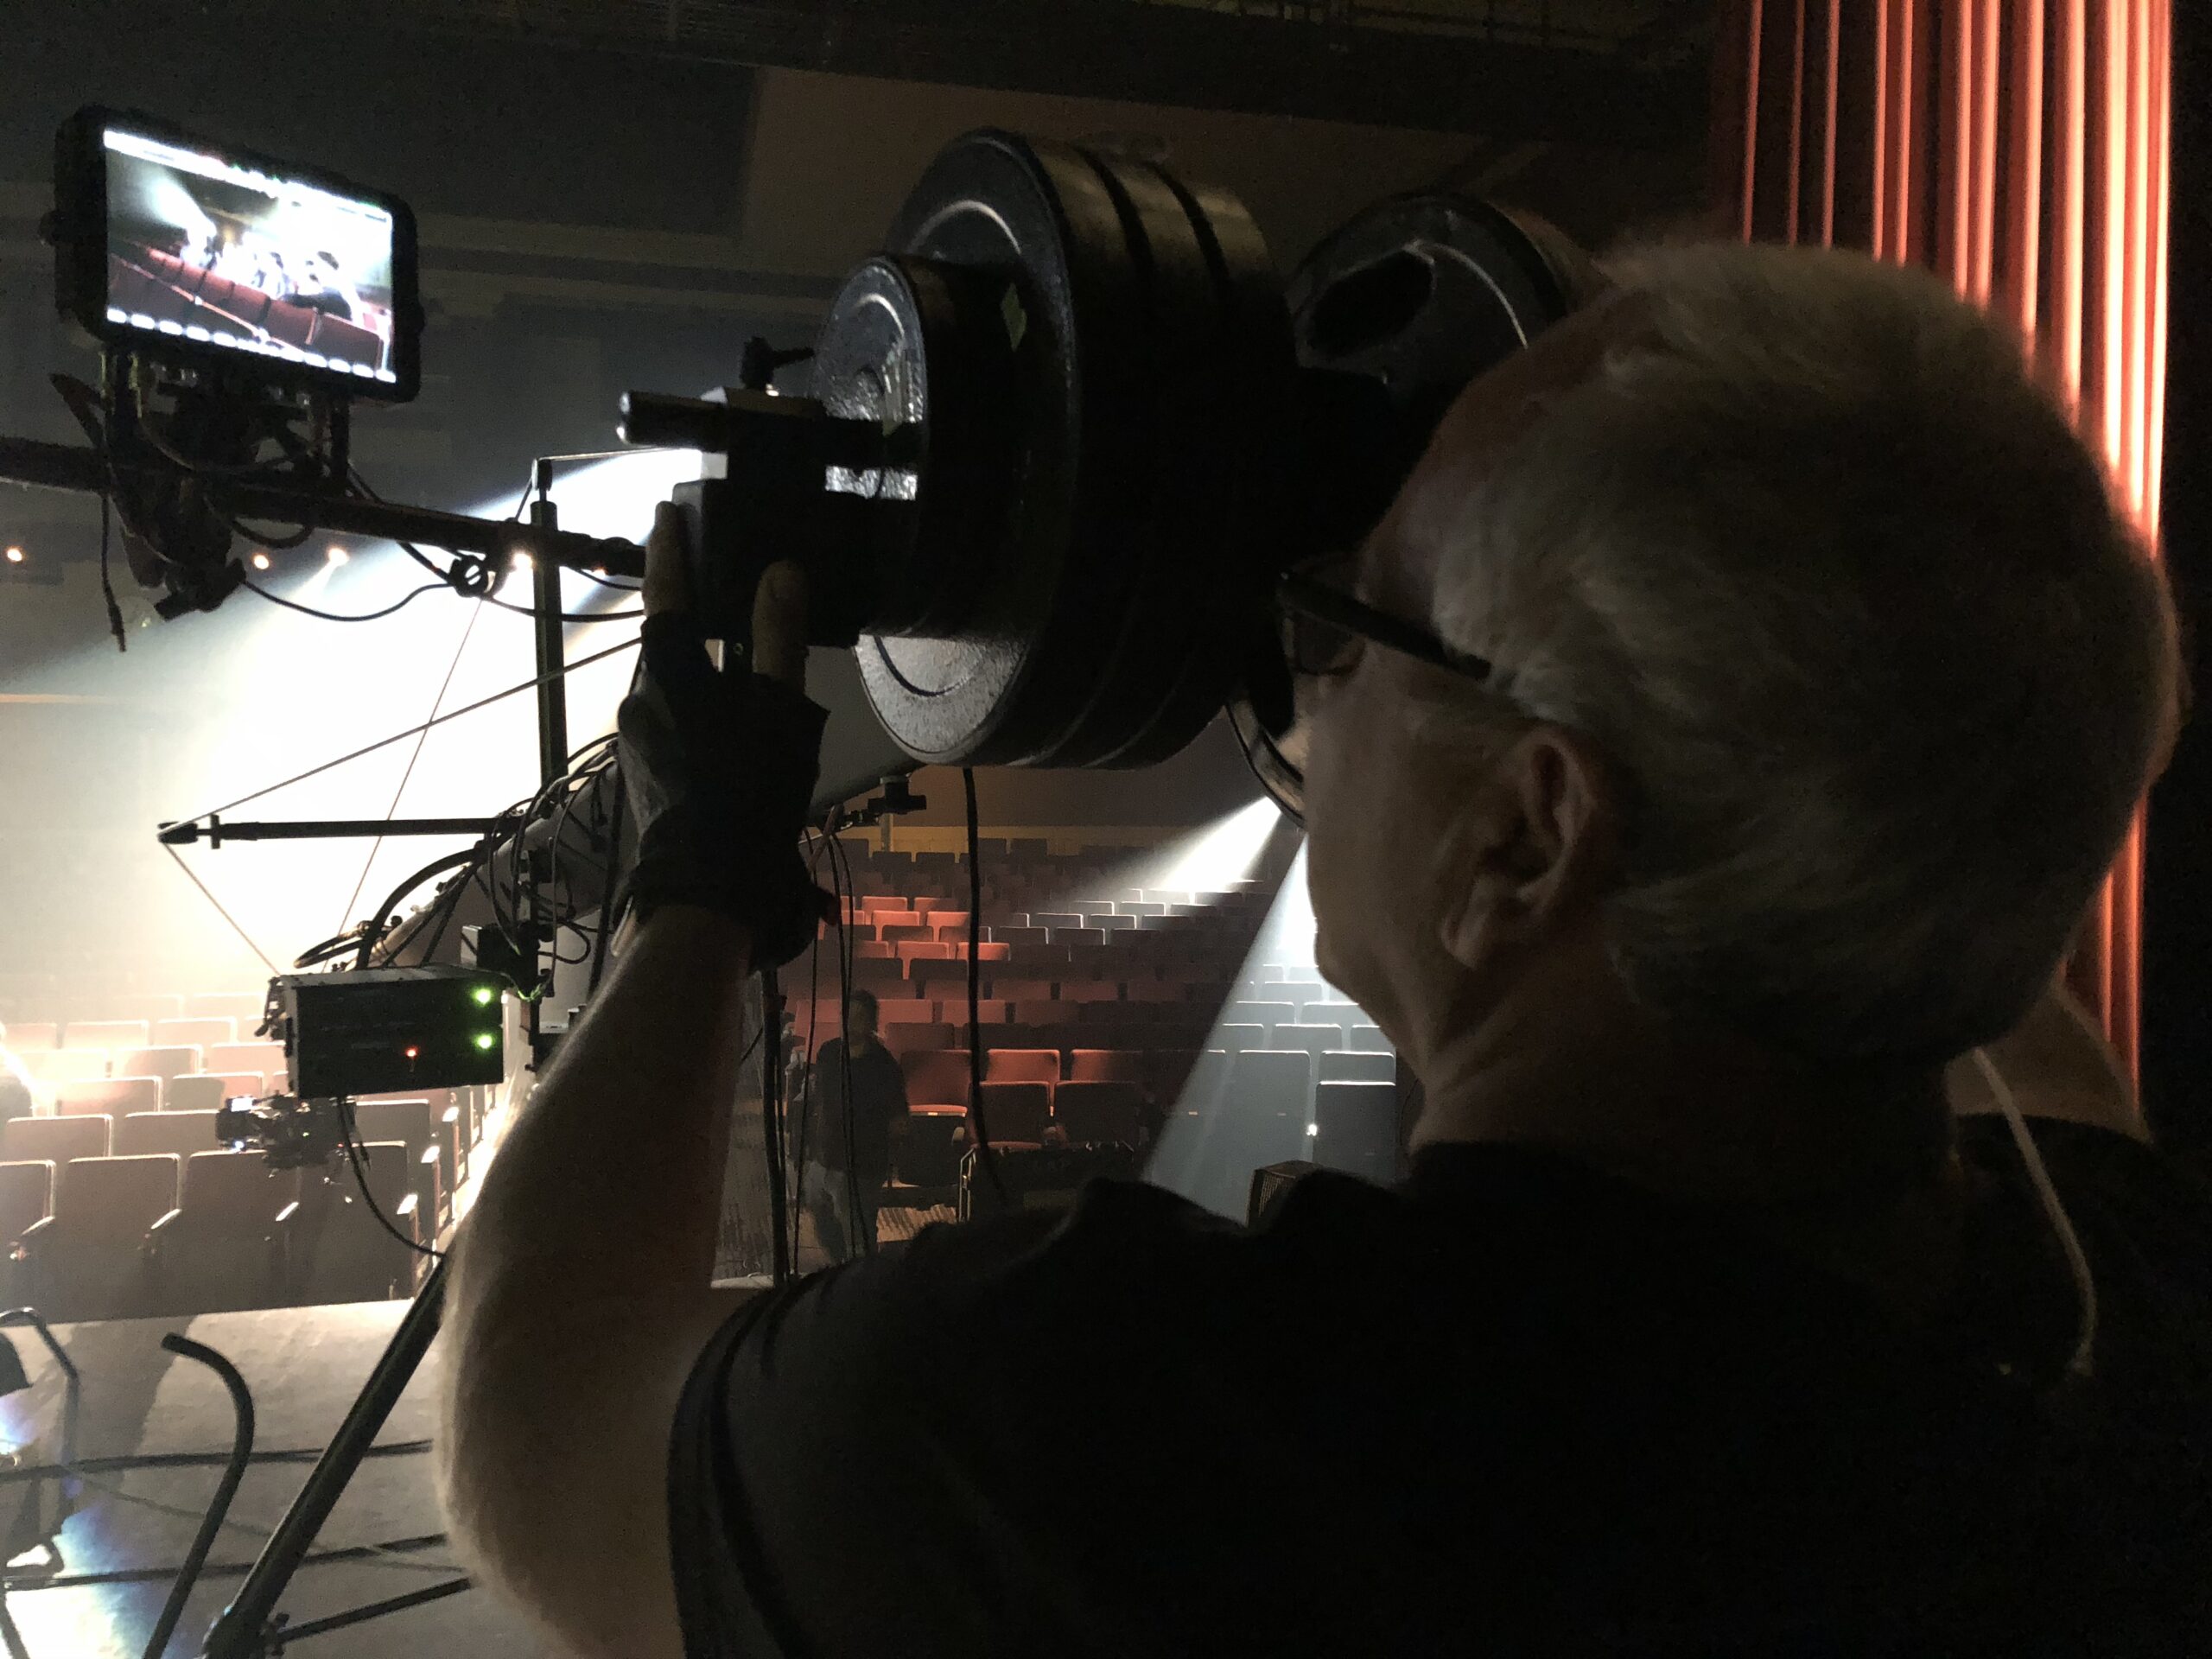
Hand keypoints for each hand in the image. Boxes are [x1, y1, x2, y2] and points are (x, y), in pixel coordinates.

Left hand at [617, 502, 834, 964]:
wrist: (707, 886)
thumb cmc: (747, 792)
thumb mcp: (778, 710)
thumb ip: (778, 638)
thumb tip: (781, 570)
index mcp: (669, 673)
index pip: (665, 592)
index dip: (670, 551)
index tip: (667, 513)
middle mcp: (638, 700)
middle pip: (667, 643)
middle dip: (691, 618)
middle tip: (719, 589)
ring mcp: (636, 741)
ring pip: (668, 688)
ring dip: (697, 673)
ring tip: (737, 671)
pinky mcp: (644, 775)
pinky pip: (671, 723)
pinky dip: (697, 711)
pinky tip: (728, 731)